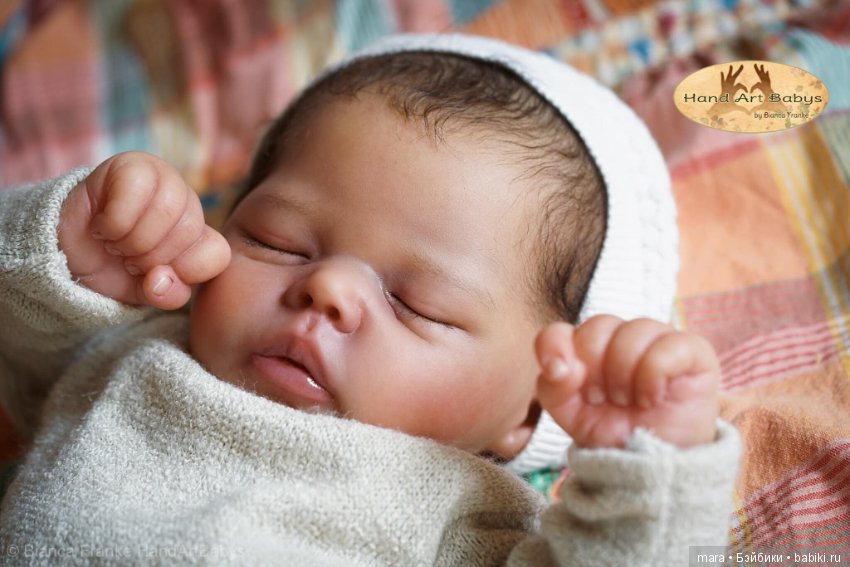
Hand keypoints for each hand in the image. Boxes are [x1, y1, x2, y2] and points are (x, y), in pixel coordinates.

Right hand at [59, 152, 230, 309]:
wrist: (66, 252)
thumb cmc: (114, 268)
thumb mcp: (146, 292)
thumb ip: (167, 294)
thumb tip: (160, 280)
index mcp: (201, 234)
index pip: (218, 253)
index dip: (184, 271)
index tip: (154, 275)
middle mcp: (188, 203)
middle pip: (187, 232)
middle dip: (149, 257)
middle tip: (127, 256)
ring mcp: (164, 178)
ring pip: (165, 211)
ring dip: (130, 240)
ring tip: (115, 242)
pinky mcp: (132, 164)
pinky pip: (134, 193)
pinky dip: (113, 221)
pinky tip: (103, 224)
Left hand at [535, 315, 720, 448]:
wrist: (655, 467)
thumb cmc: (614, 433)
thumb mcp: (571, 415)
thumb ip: (553, 386)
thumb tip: (560, 365)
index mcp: (589, 345)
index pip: (560, 329)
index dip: (556, 351)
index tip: (565, 381)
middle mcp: (623, 335)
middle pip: (597, 326)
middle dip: (595, 369)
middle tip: (604, 398)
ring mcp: (659, 338)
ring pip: (633, 332)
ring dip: (624, 376)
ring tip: (629, 401)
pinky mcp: (694, 350)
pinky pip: (668, 345)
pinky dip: (653, 376)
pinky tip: (651, 398)